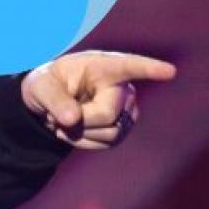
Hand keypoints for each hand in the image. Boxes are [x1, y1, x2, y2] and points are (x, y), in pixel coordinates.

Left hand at [20, 50, 176, 149]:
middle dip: (79, 121)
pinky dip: (85, 142)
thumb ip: (53, 99)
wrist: (51, 102)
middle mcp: (121, 85)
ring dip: (80, 133)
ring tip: (66, 119)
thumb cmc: (47, 84)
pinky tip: (75, 129)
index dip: (150, 69)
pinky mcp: (124, 126)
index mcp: (102, 65)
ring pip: (111, 133)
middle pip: (107, 115)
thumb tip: (72, 119)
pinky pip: (108, 143)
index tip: (169, 71)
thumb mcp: (39, 86)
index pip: (129, 66)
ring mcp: (126, 107)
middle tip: (58, 114)